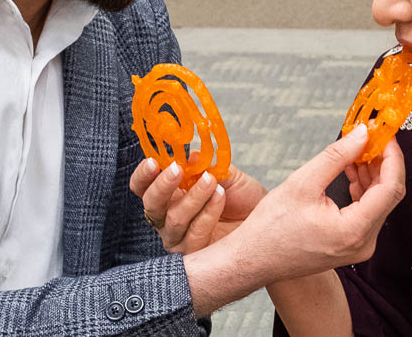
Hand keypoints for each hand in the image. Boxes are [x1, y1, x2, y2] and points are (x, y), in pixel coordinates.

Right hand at [130, 158, 267, 253]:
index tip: (154, 161)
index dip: (144, 175)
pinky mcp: (195, 255)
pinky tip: (221, 196)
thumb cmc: (242, 197)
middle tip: (178, 169)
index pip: (142, 187)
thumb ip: (206, 165)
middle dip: (162, 186)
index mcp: (168, 196)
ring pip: (174, 220)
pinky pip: (195, 234)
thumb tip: (190, 156)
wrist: (269, 221)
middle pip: (151, 205)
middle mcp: (167, 219)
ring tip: (212, 181)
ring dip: (193, 197)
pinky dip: (208, 213)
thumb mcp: (224, 173)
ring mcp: (179, 240)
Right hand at [181, 125, 405, 315]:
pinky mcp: (352, 245)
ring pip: (379, 203)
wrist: (254, 259)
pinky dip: (363, 189)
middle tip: (370, 136)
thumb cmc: (271, 228)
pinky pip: (368, 212)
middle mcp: (363, 243)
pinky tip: (351, 169)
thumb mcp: (303, 182)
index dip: (392, 157)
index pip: (390, 188)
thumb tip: (361, 135)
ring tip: (357, 149)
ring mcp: (359, 247)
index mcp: (354, 230)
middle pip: (388, 195)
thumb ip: (337, 156)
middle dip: (382, 162)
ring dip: (372, 174)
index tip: (384, 134)